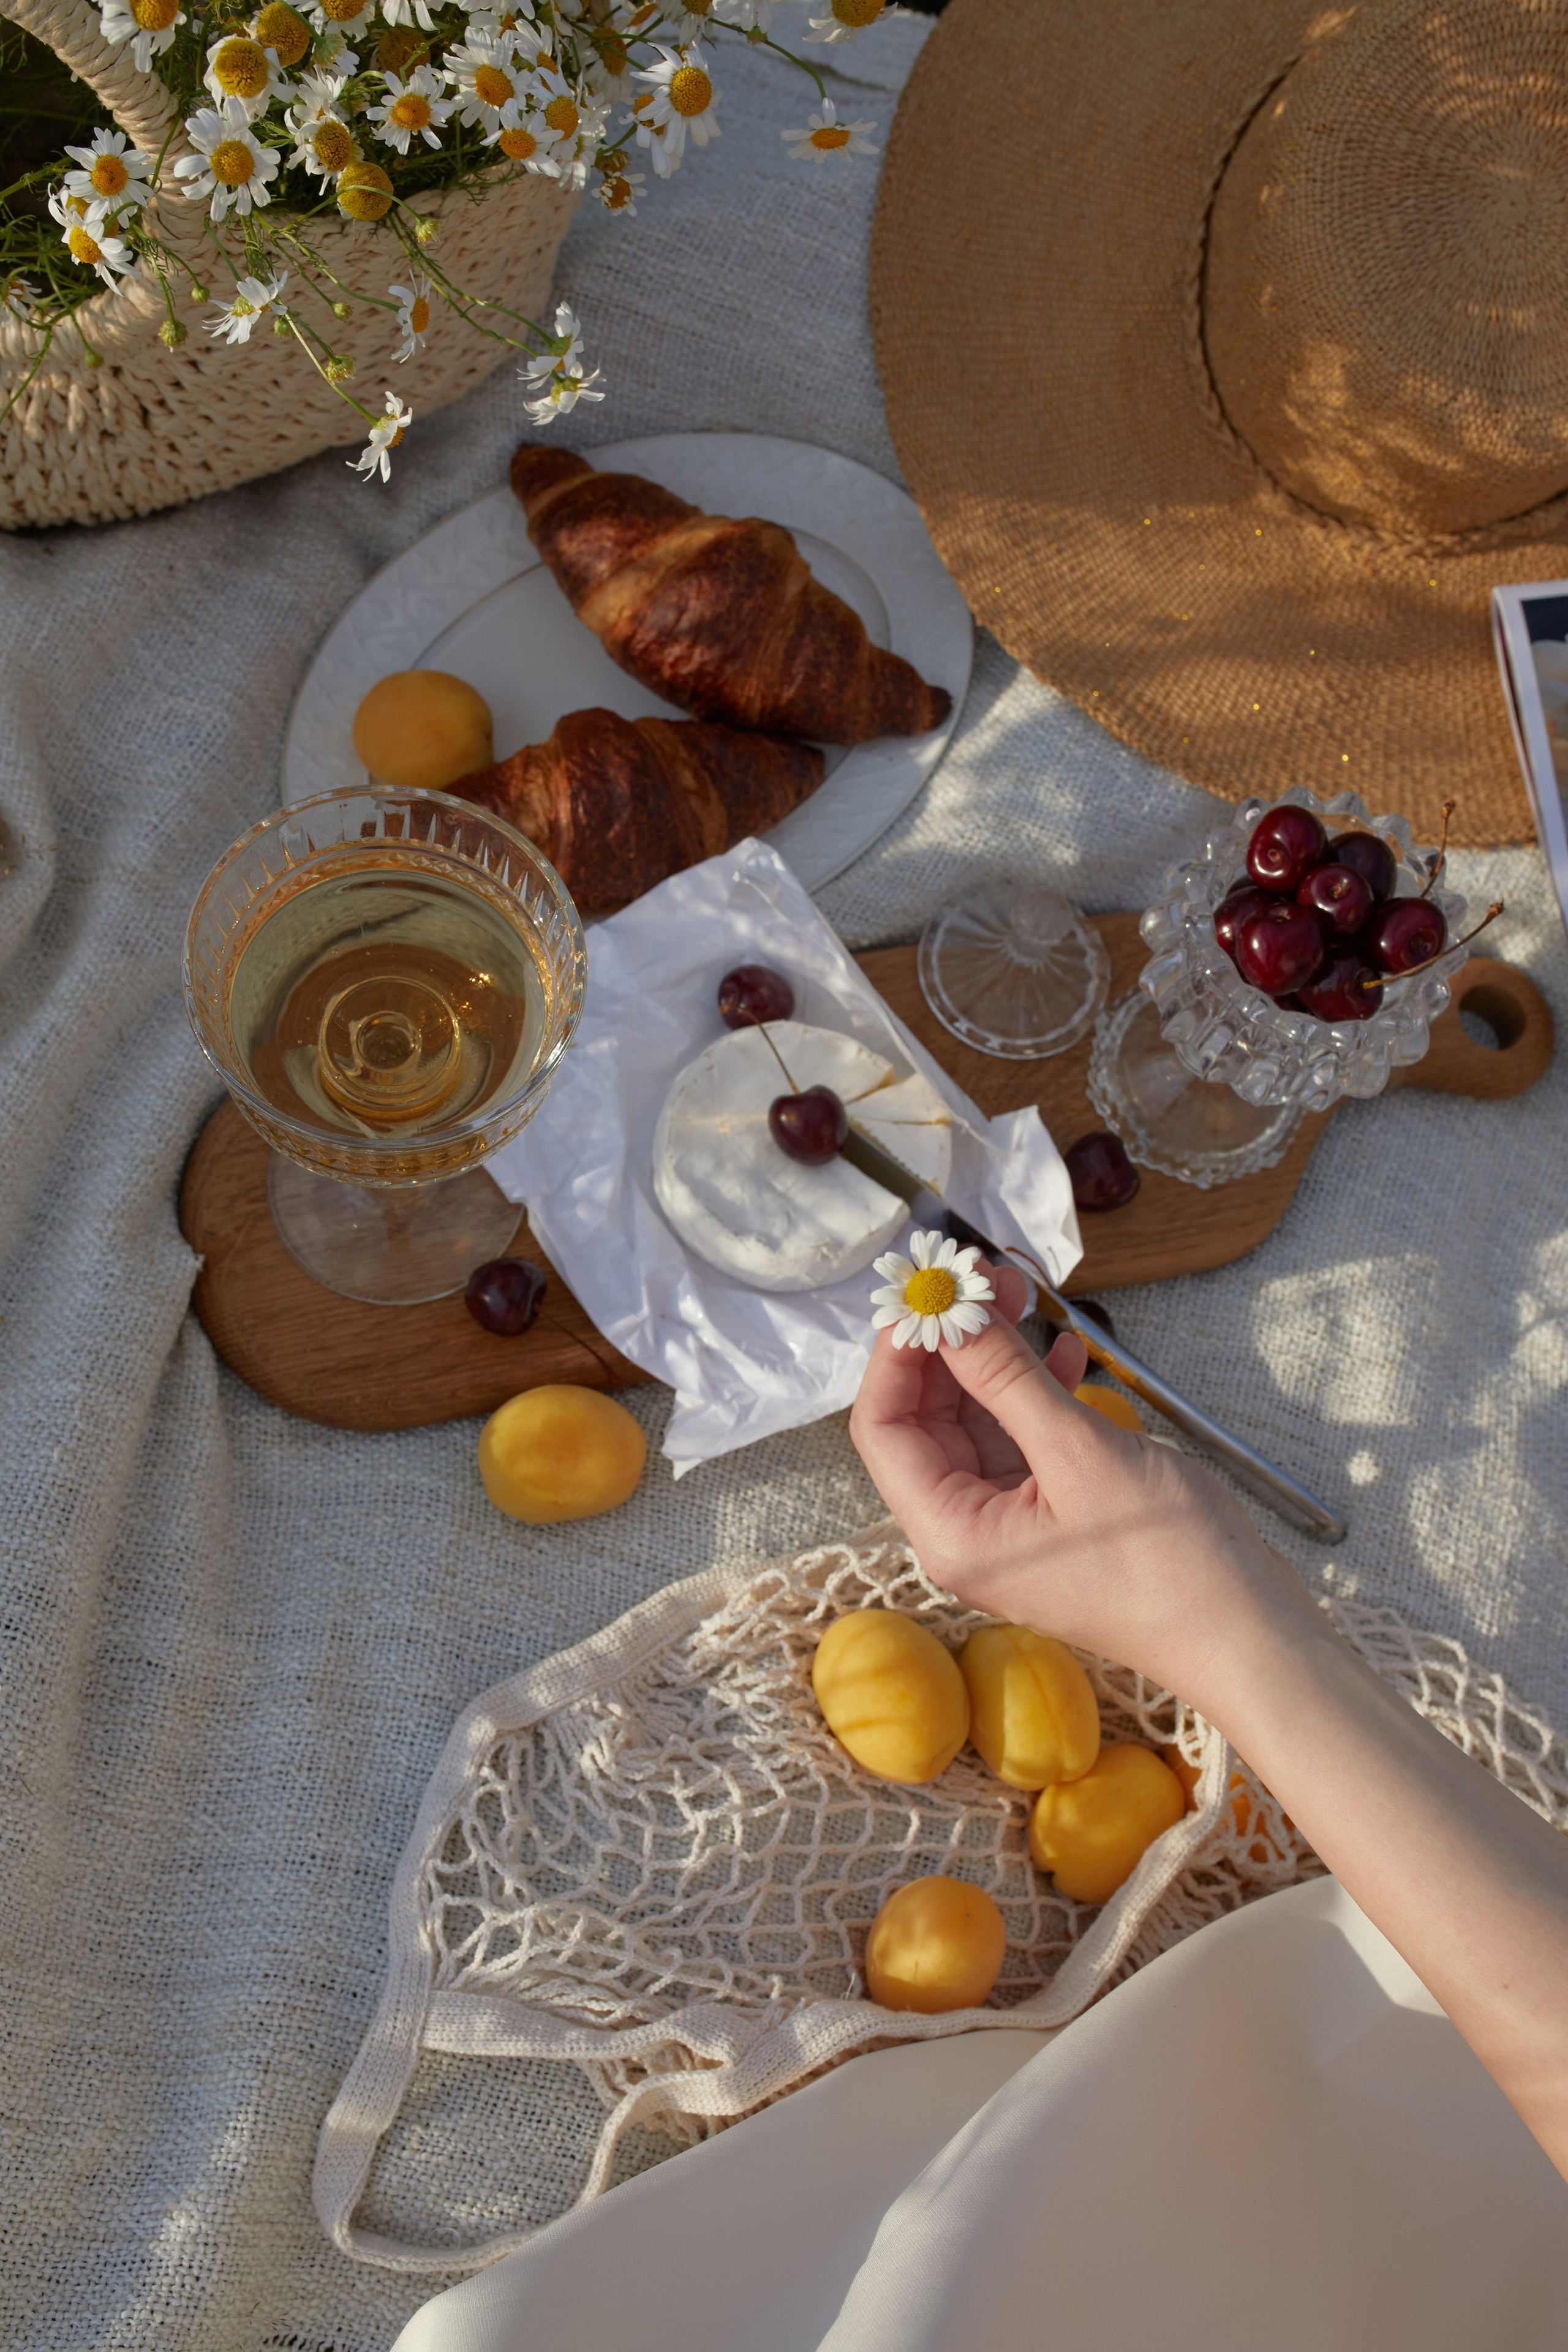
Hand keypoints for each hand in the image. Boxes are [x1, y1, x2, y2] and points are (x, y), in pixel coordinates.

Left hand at [848, 1260, 1314, 1708]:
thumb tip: (951, 1316)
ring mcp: (1011, 1527)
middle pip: (925, 1421)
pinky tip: (1069, 1353)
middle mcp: (967, 1534)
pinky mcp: (1053, 1516)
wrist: (1250, 1634)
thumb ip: (1006, 1379)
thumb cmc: (1168, 1563)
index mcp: (951, 1535)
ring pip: (976, 1424)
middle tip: (986, 1279)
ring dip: (996, 1361)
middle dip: (951, 1346)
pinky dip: (1037, 1393)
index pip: (882, 1428)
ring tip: (1025, 1297)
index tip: (929, 1291)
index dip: (897, 1354)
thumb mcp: (1079, 1452)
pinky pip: (1023, 1442)